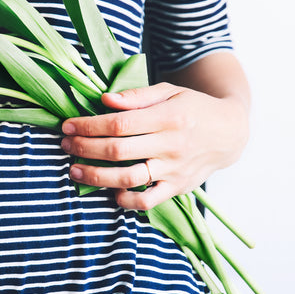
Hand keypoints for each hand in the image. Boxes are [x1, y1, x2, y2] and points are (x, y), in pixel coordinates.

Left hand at [61, 81, 248, 209]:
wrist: (230, 133)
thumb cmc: (193, 108)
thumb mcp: (169, 92)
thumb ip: (137, 97)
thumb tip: (105, 100)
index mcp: (168, 117)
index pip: (119, 124)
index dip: (88, 126)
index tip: (67, 125)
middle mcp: (172, 146)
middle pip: (118, 151)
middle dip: (84, 148)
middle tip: (65, 145)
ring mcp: (174, 170)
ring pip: (128, 178)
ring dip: (96, 176)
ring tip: (74, 170)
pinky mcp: (178, 188)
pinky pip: (148, 202)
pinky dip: (126, 201)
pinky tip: (110, 192)